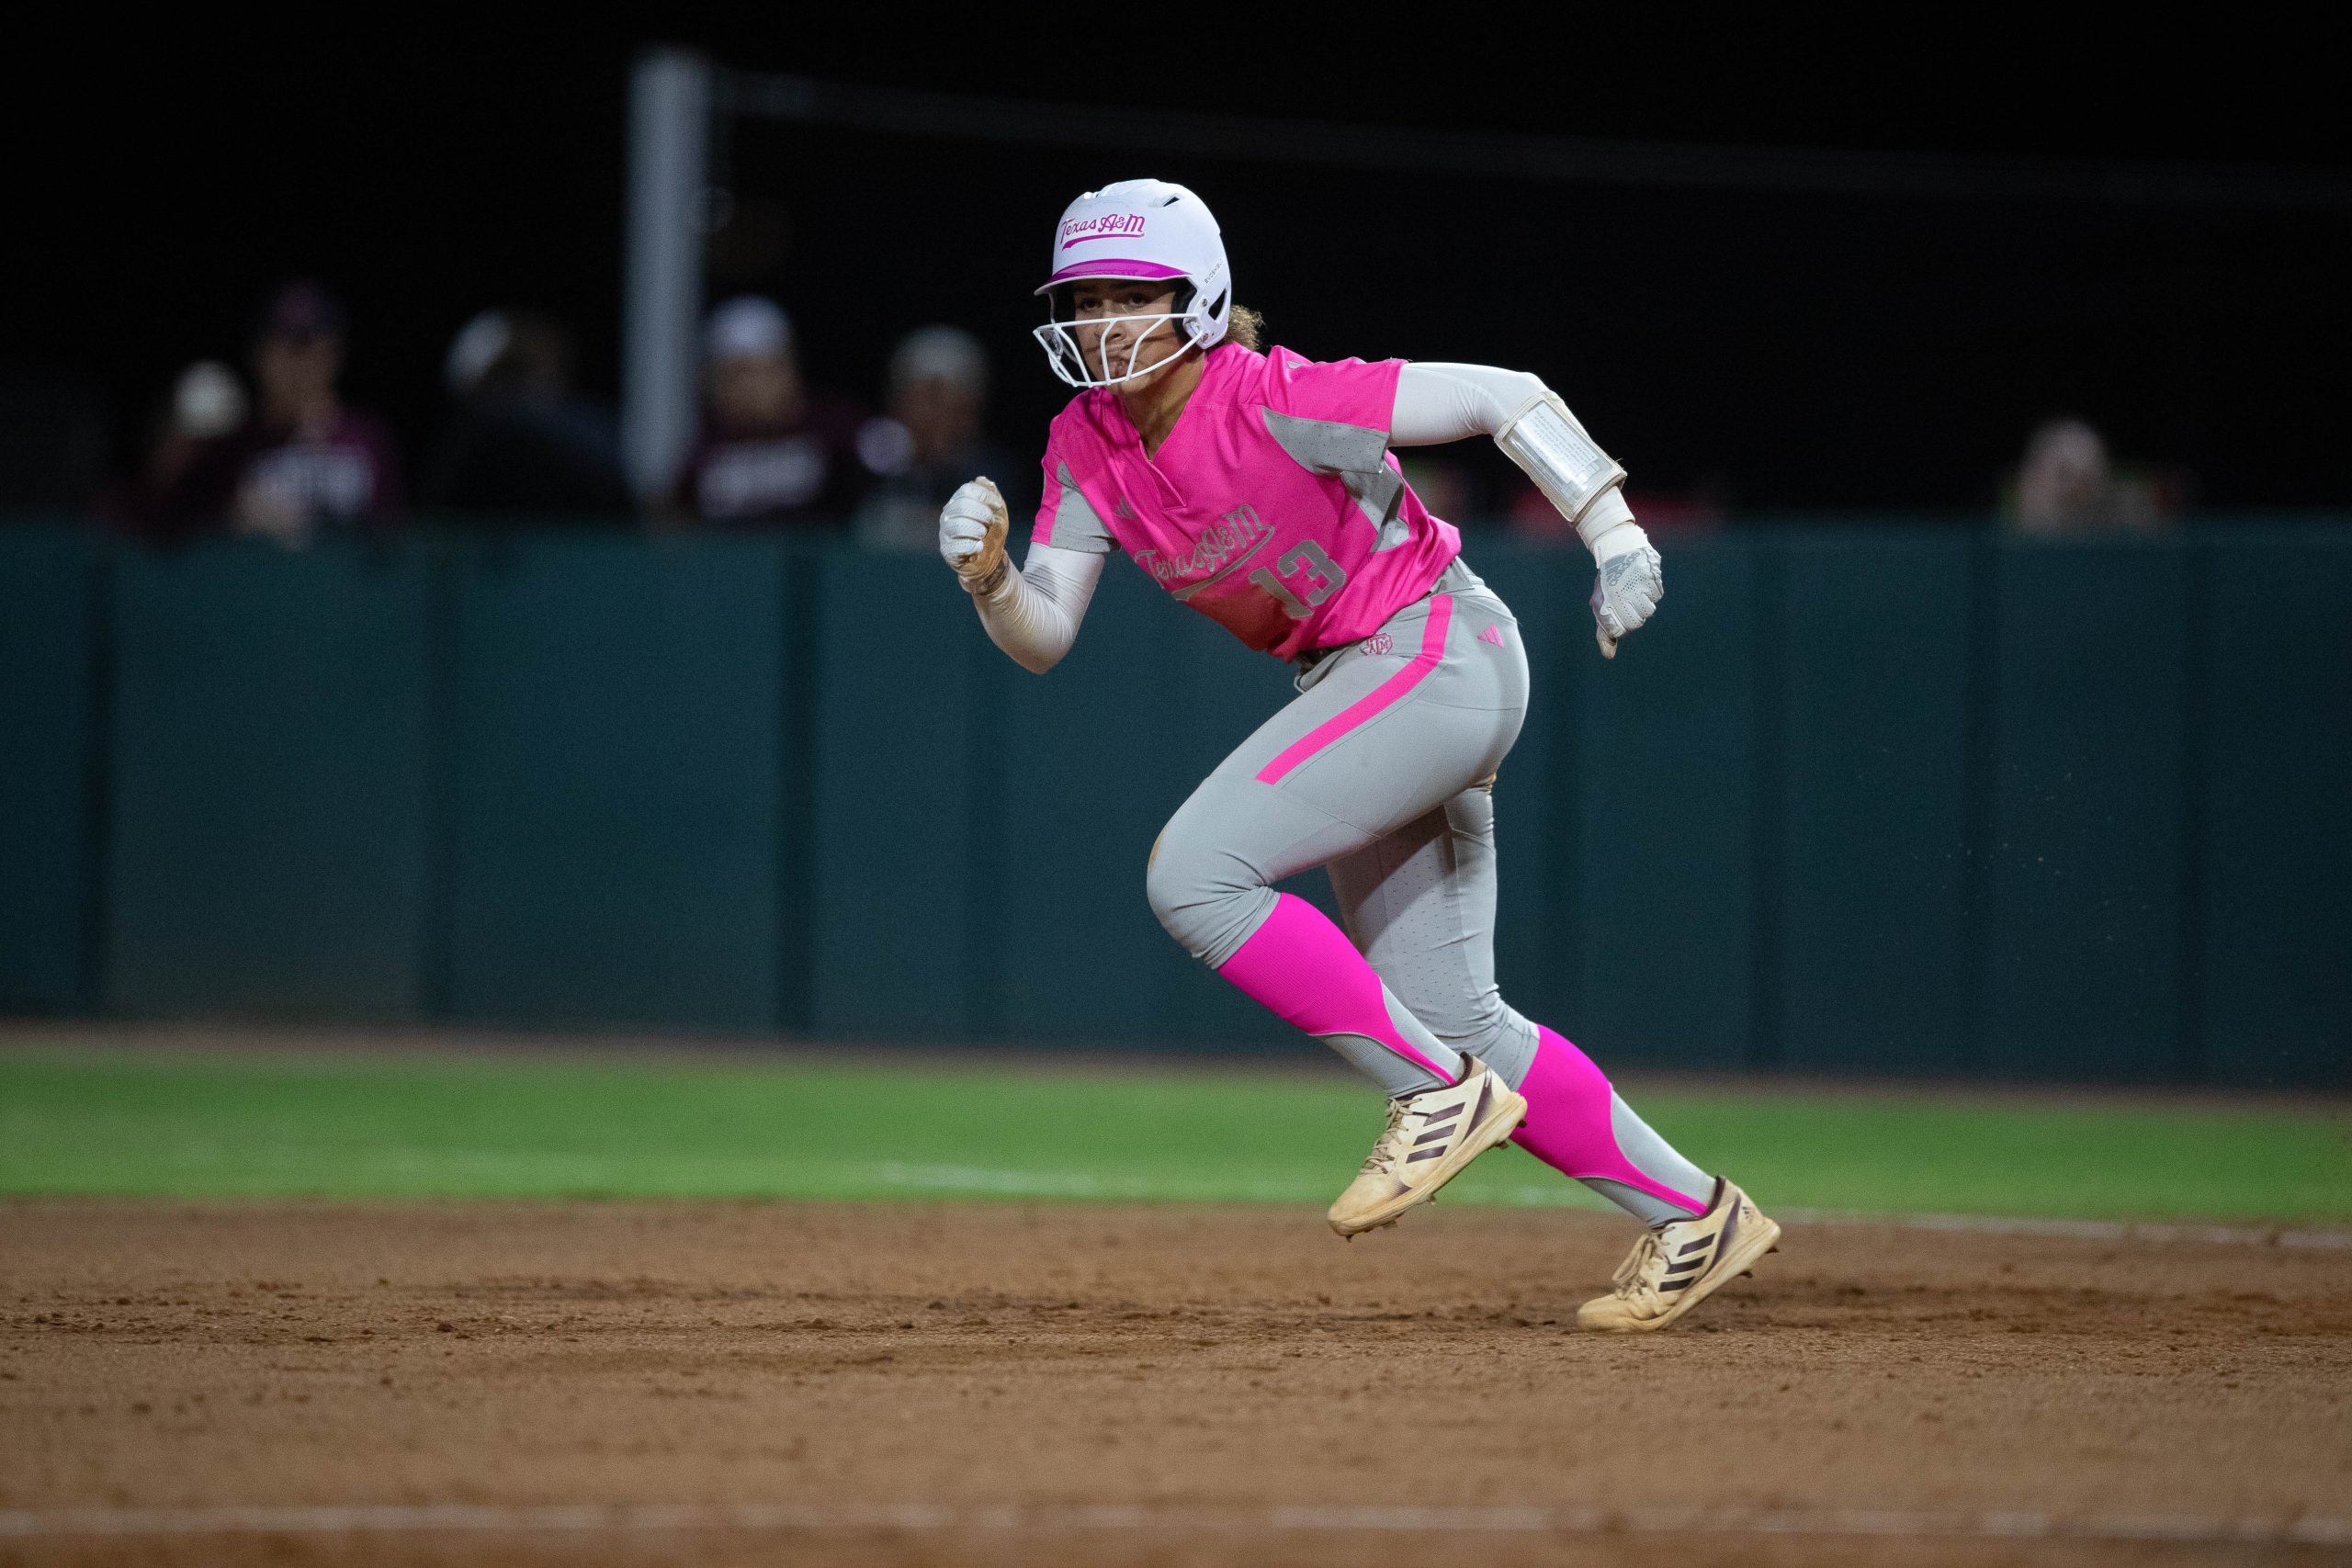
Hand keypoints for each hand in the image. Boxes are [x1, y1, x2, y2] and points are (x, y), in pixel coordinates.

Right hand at [939, 477, 1008, 592]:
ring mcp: (945, 533)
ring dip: (976, 530)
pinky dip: (971, 546)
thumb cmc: (992, 532)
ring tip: (983, 534)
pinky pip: (956, 547)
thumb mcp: (997, 511)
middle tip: (991, 522)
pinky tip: (979, 547)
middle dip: (982, 514)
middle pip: (961, 507)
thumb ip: (991, 494)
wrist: (990, 559)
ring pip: (957, 526)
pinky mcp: (947, 551)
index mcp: (958, 501)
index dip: (984, 496)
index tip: (997, 506)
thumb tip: (982, 480)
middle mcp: (948, 515)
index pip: (966, 490)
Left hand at [1588, 522, 1661, 657]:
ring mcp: (1641, 585)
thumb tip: (1609, 655)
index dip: (1618, 624)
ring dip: (1641, 604)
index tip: (1615, 613)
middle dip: (1630, 616)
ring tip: (1632, 590)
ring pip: (1648, 610)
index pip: (1620, 629)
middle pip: (1636, 623)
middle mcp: (1625, 594)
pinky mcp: (1654, 577)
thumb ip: (1604, 631)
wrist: (1619, 548)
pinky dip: (1650, 592)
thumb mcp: (1600, 605)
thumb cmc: (1608, 582)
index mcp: (1609, 601)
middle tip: (1624, 602)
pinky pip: (1656, 595)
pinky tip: (1641, 582)